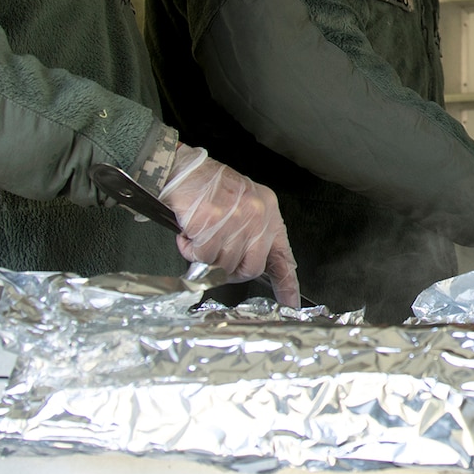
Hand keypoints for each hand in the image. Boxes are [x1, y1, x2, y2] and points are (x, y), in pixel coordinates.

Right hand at [159, 144, 301, 305]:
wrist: (184, 169)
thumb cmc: (211, 187)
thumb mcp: (245, 204)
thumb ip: (252, 233)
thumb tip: (252, 266)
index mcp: (268, 212)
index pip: (282, 255)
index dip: (286, 283)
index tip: (290, 303)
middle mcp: (257, 216)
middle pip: (250, 268)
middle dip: (231, 271)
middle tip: (215, 259)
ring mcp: (235, 220)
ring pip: (224, 264)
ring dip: (207, 257)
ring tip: (200, 237)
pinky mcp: (211, 222)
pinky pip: (202, 256)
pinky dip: (190, 250)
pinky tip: (188, 234)